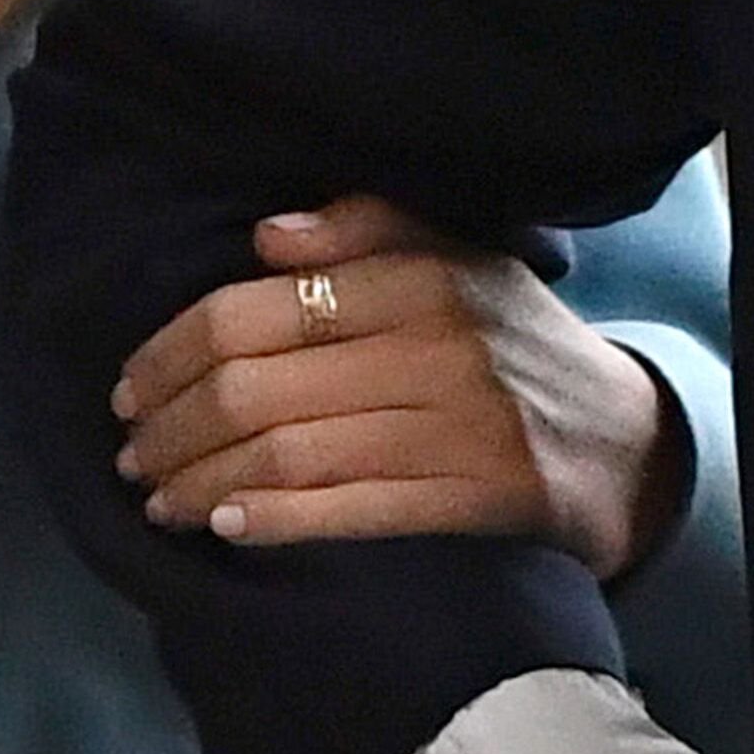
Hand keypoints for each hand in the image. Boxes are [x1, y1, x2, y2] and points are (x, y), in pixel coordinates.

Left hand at [110, 198, 684, 580]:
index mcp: (422, 277)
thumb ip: (366, 228)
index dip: (172, 352)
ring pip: (289, 455)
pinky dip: (273, 520)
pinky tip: (225, 525)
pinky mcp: (475, 500)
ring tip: (159, 496)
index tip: (132, 385)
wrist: (623, 442)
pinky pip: (348, 512)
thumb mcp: (459, 258)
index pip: (256, 310)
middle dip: (171, 427)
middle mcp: (439, 347)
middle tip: (131, 450)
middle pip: (257, 388)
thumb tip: (266, 236)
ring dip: (202, 481)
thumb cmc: (511, 342)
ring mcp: (459, 428)